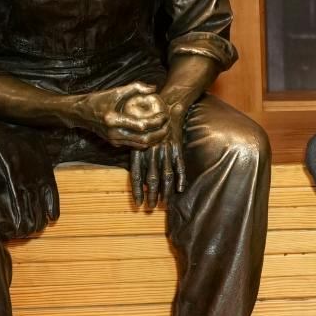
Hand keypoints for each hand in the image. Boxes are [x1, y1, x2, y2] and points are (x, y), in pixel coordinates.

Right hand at [72, 82, 165, 147]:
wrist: (80, 114)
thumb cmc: (98, 100)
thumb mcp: (115, 91)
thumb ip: (136, 87)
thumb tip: (154, 88)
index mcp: (113, 120)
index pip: (142, 125)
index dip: (157, 121)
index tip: (166, 114)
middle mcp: (114, 133)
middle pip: (144, 139)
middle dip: (160, 134)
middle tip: (169, 125)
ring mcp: (114, 141)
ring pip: (141, 145)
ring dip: (155, 139)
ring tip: (165, 129)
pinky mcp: (115, 144)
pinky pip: (135, 145)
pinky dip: (147, 141)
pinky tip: (154, 133)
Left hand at [129, 88, 197, 206]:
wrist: (166, 108)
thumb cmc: (149, 125)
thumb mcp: (138, 140)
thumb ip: (138, 158)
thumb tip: (140, 180)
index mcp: (139, 150)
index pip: (135, 175)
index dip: (137, 190)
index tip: (138, 204)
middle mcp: (151, 151)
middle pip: (151, 178)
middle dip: (151, 195)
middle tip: (151, 208)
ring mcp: (165, 150)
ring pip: (165, 175)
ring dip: (164, 191)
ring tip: (163, 203)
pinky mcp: (176, 147)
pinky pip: (179, 165)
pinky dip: (180, 178)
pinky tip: (180, 189)